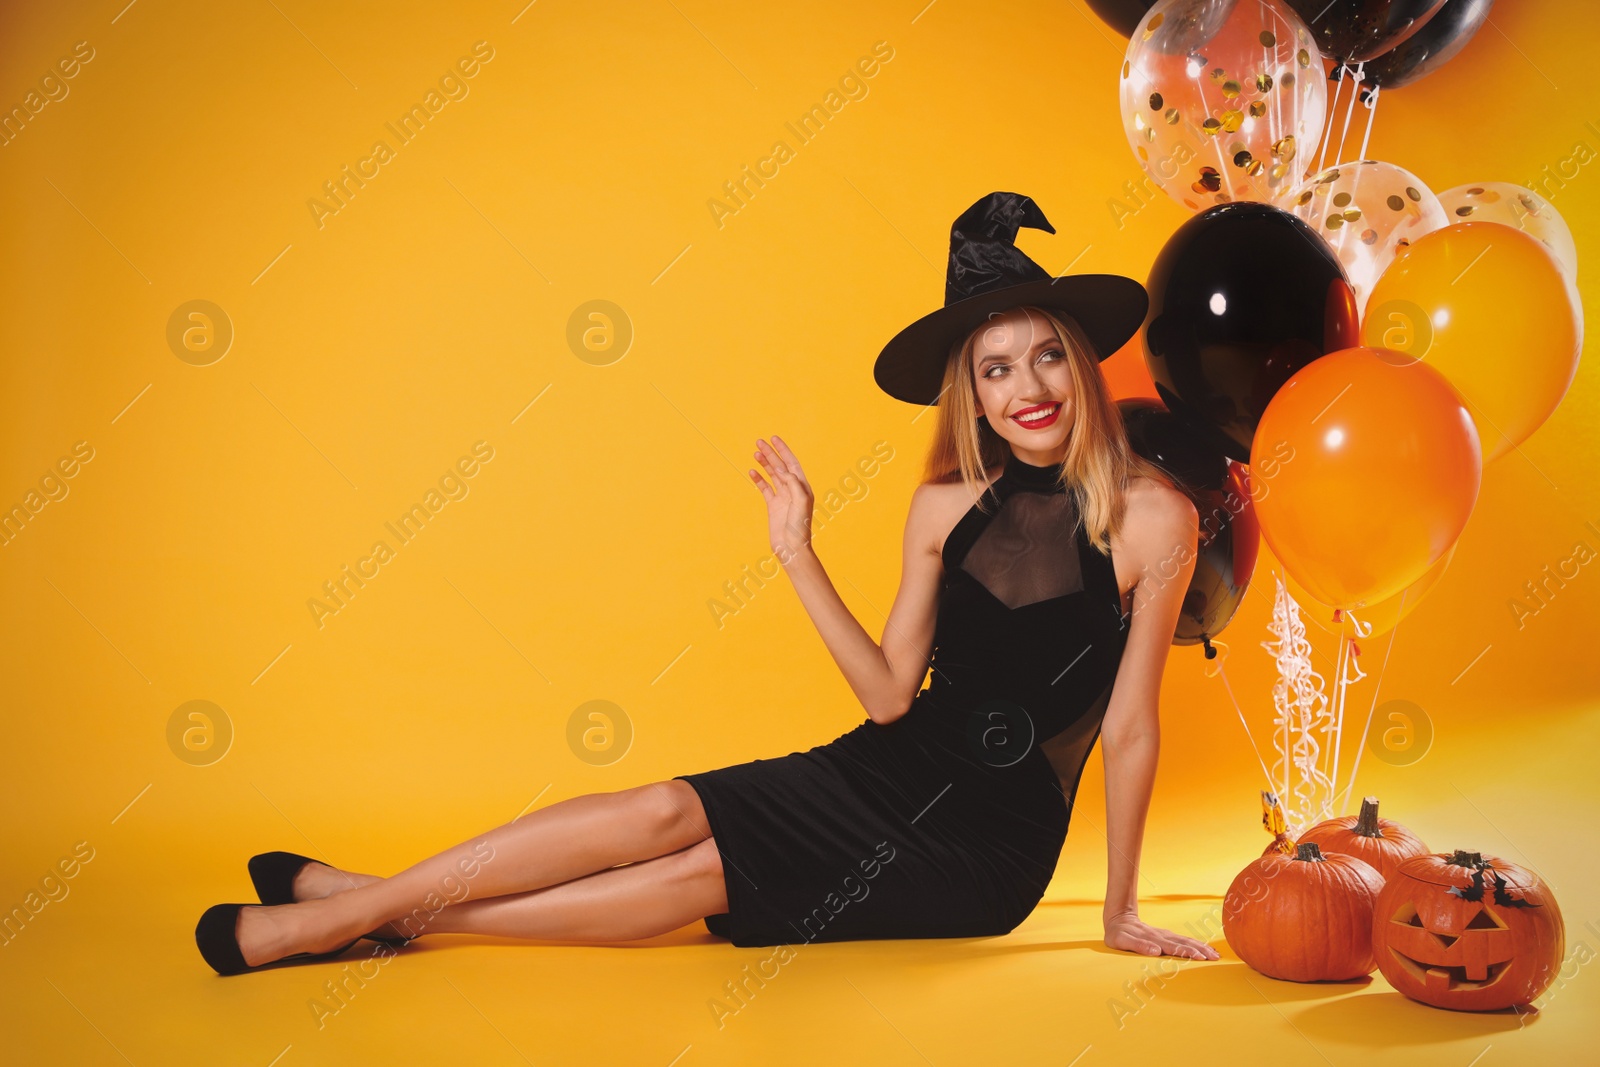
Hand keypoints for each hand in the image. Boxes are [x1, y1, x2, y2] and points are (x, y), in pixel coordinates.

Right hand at [751, 436, 813, 564]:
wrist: (792, 547)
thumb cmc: (800, 526)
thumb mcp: (801, 501)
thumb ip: (793, 483)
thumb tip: (782, 470)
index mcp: (803, 487)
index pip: (792, 463)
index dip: (783, 450)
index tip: (774, 438)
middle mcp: (793, 490)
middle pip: (781, 466)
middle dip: (771, 453)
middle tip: (759, 442)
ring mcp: (782, 497)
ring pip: (772, 475)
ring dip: (764, 464)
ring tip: (755, 453)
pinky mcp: (773, 506)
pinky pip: (765, 488)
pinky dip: (759, 479)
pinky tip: (752, 471)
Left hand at [1103, 913, 1218, 959]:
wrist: (1118, 918)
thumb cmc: (1118, 934)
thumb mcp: (1122, 941)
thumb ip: (1138, 945)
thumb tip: (1156, 951)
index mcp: (1153, 940)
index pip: (1173, 947)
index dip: (1187, 952)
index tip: (1200, 957)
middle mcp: (1161, 937)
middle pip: (1184, 943)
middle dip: (1200, 950)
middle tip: (1215, 958)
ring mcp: (1164, 935)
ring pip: (1186, 941)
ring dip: (1201, 947)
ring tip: (1215, 954)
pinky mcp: (1165, 935)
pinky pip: (1183, 940)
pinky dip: (1195, 944)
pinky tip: (1204, 948)